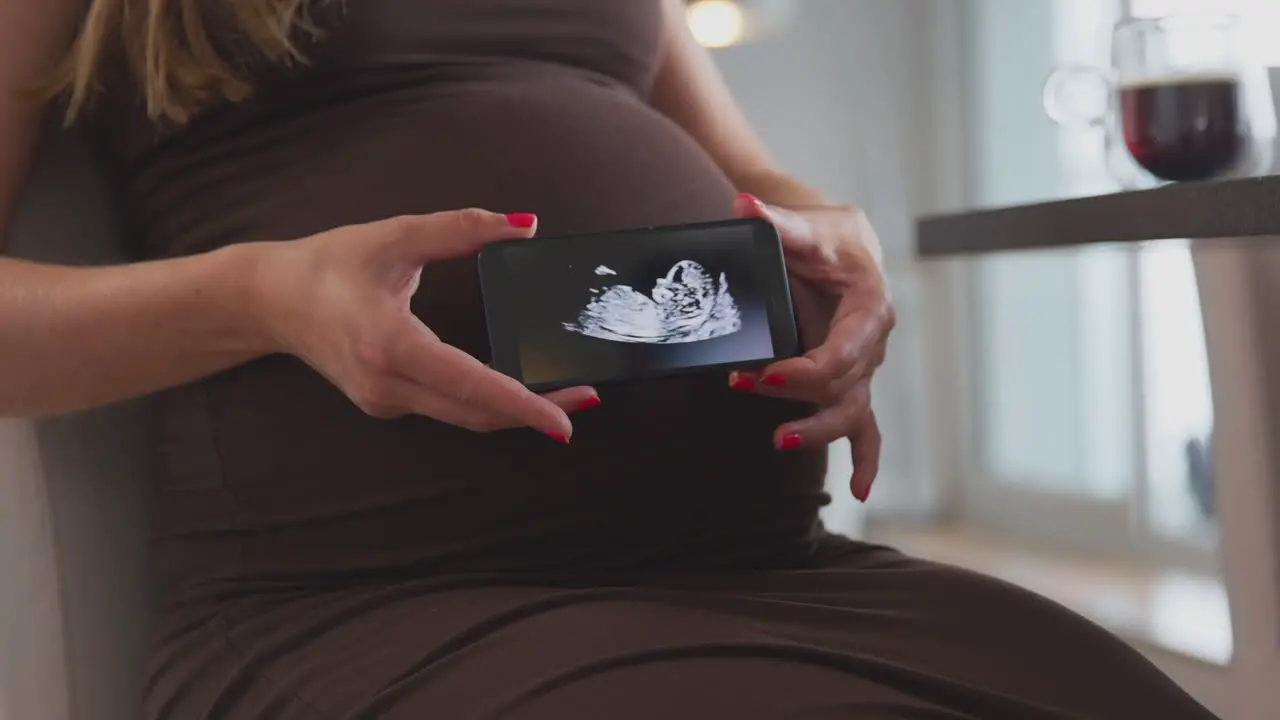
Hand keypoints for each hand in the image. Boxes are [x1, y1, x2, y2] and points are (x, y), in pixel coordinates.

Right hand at [253, 209, 597, 441]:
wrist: (267, 301)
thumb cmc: (327, 265)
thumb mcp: (395, 236)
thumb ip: (461, 228)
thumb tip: (524, 223)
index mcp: (392, 347)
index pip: (472, 386)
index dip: (524, 405)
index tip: (565, 420)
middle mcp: (389, 386)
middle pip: (477, 414)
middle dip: (534, 412)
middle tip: (586, 397)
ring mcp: (385, 402)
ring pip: (463, 417)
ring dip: (512, 410)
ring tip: (561, 394)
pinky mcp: (385, 403)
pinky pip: (446, 409)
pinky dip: (483, 402)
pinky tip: (512, 386)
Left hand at [729, 193, 893, 500]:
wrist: (842, 245)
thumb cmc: (828, 237)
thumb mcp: (805, 226)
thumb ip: (776, 220)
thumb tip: (745, 205)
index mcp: (869, 305)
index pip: (844, 349)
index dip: (807, 369)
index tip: (765, 374)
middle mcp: (872, 341)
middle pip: (844, 385)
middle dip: (799, 398)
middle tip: (752, 396)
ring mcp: (864, 366)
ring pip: (852, 410)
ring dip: (818, 429)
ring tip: (780, 440)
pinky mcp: (852, 380)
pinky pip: (866, 426)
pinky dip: (866, 458)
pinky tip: (859, 490)